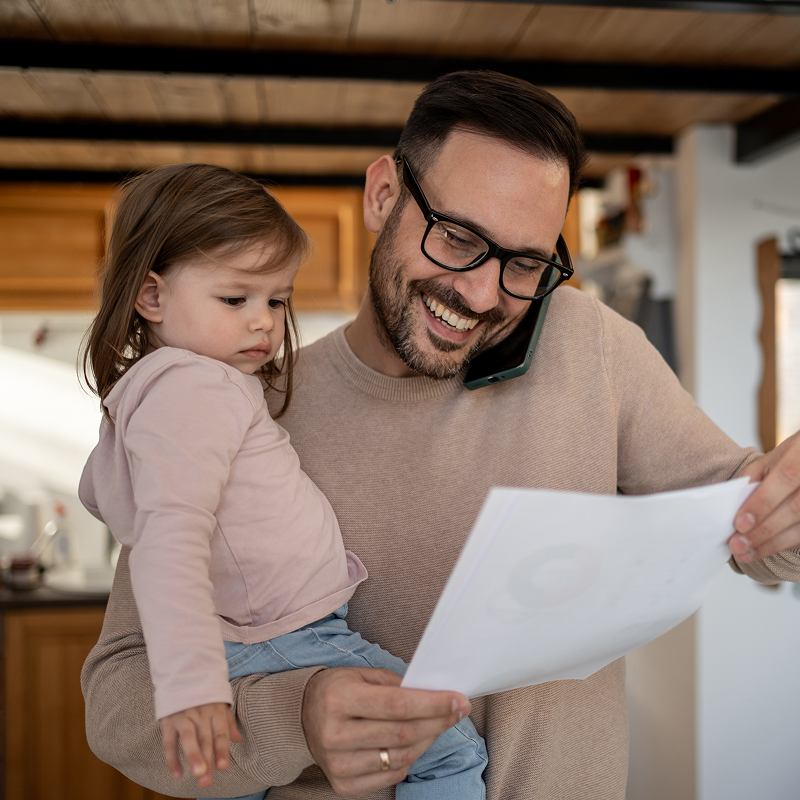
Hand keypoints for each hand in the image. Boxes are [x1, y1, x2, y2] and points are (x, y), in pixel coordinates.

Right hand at [160, 702, 242, 788]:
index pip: (220, 732)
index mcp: (215, 710)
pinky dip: (172, 758)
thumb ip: (227, 723)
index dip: (222, 750)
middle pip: (204, 739)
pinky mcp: (168, 721)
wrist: (183, 676)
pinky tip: (178, 774)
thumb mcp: (220, 704)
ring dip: (192, 756)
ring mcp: (183, 716)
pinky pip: (168, 742)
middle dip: (207, 760)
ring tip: (197, 774)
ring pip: (188, 738)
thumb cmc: (205, 696)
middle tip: (206, 781)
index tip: (222, 767)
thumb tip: (238, 739)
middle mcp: (200, 713)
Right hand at [302, 667, 469, 796]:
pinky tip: (412, 743)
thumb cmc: (338, 690)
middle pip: (403, 733)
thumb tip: (435, 695)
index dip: (433, 704)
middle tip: (457, 711)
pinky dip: (409, 759)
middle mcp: (336, 734)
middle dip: (438, 721)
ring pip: (401, 756)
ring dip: (427, 740)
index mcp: (339, 699)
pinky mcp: (342, 784)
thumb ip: (396, 684)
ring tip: (436, 725)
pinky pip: (390, 775)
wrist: (301, 717)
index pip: (398, 705)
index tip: (459, 701)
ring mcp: (338, 764)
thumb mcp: (361, 675)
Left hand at [729, 430, 799, 562]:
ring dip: (774, 543)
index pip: (786, 478)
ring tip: (747, 553)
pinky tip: (766, 549)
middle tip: (738, 545)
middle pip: (796, 508)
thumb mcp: (775, 456)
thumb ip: (754, 475)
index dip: (763, 502)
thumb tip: (731, 501)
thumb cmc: (796, 459)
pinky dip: (786, 543)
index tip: (739, 523)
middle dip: (764, 530)